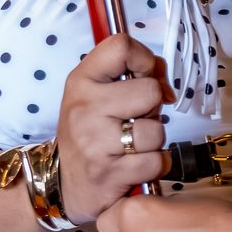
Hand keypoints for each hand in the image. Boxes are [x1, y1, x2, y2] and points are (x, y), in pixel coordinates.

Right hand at [55, 34, 172, 221]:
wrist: (66, 185)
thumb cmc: (91, 135)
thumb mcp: (99, 96)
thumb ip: (134, 76)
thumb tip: (166, 85)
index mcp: (81, 81)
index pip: (121, 46)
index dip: (144, 60)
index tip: (142, 77)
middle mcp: (85, 108)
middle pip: (150, 90)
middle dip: (152, 108)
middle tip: (134, 120)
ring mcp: (95, 141)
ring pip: (157, 130)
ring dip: (153, 140)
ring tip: (132, 144)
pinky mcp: (109, 173)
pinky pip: (157, 161)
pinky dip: (155, 165)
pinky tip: (135, 165)